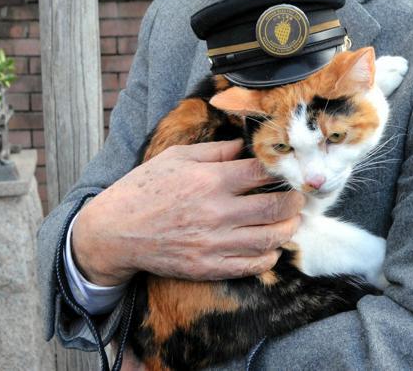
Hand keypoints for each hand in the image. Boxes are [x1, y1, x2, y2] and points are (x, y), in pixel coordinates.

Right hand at [71, 140, 303, 285]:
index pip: (262, 173)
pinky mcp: (208, 267)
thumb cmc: (144, 189)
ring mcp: (213, 243)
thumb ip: (215, 151)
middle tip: (298, 196)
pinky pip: (251, 265)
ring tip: (290, 220)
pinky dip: (269, 256)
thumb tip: (244, 145)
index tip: (288, 170)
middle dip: (294, 200)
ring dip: (288, 229)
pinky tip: (270, 247)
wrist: (115, 232)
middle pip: (274, 207)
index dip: (282, 170)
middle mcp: (216, 212)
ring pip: (270, 239)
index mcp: (209, 181)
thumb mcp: (176, 158)